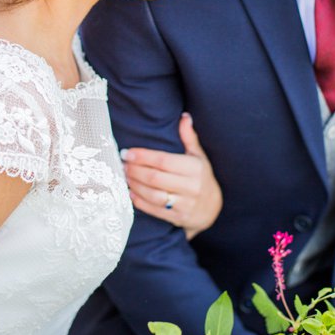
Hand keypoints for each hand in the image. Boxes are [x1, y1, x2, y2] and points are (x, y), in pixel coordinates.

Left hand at [122, 113, 222, 239]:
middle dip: (135, 170)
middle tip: (122, 164)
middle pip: (156, 177)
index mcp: (195, 168)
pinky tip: (129, 192)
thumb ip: (189, 137)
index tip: (127, 152)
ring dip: (135, 185)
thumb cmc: (202, 177)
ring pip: (153, 194)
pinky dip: (139, 201)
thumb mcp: (199, 157)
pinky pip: (154, 209)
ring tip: (124, 177)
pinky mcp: (177, 218)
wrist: (212, 209)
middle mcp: (191, 186)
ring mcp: (185, 204)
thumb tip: (184, 116)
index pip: (164, 160)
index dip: (143, 156)